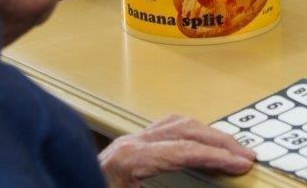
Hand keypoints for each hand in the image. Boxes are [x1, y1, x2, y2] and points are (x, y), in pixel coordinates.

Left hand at [98, 114, 254, 187]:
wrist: (59, 186)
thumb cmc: (87, 185)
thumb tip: (198, 187)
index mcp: (130, 159)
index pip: (183, 150)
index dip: (216, 156)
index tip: (242, 163)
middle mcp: (130, 144)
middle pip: (184, 130)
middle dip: (219, 142)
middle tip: (247, 156)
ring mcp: (128, 143)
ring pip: (176, 124)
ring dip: (207, 134)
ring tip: (231, 149)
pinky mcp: (128, 148)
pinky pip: (165, 129)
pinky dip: (190, 133)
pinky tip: (201, 143)